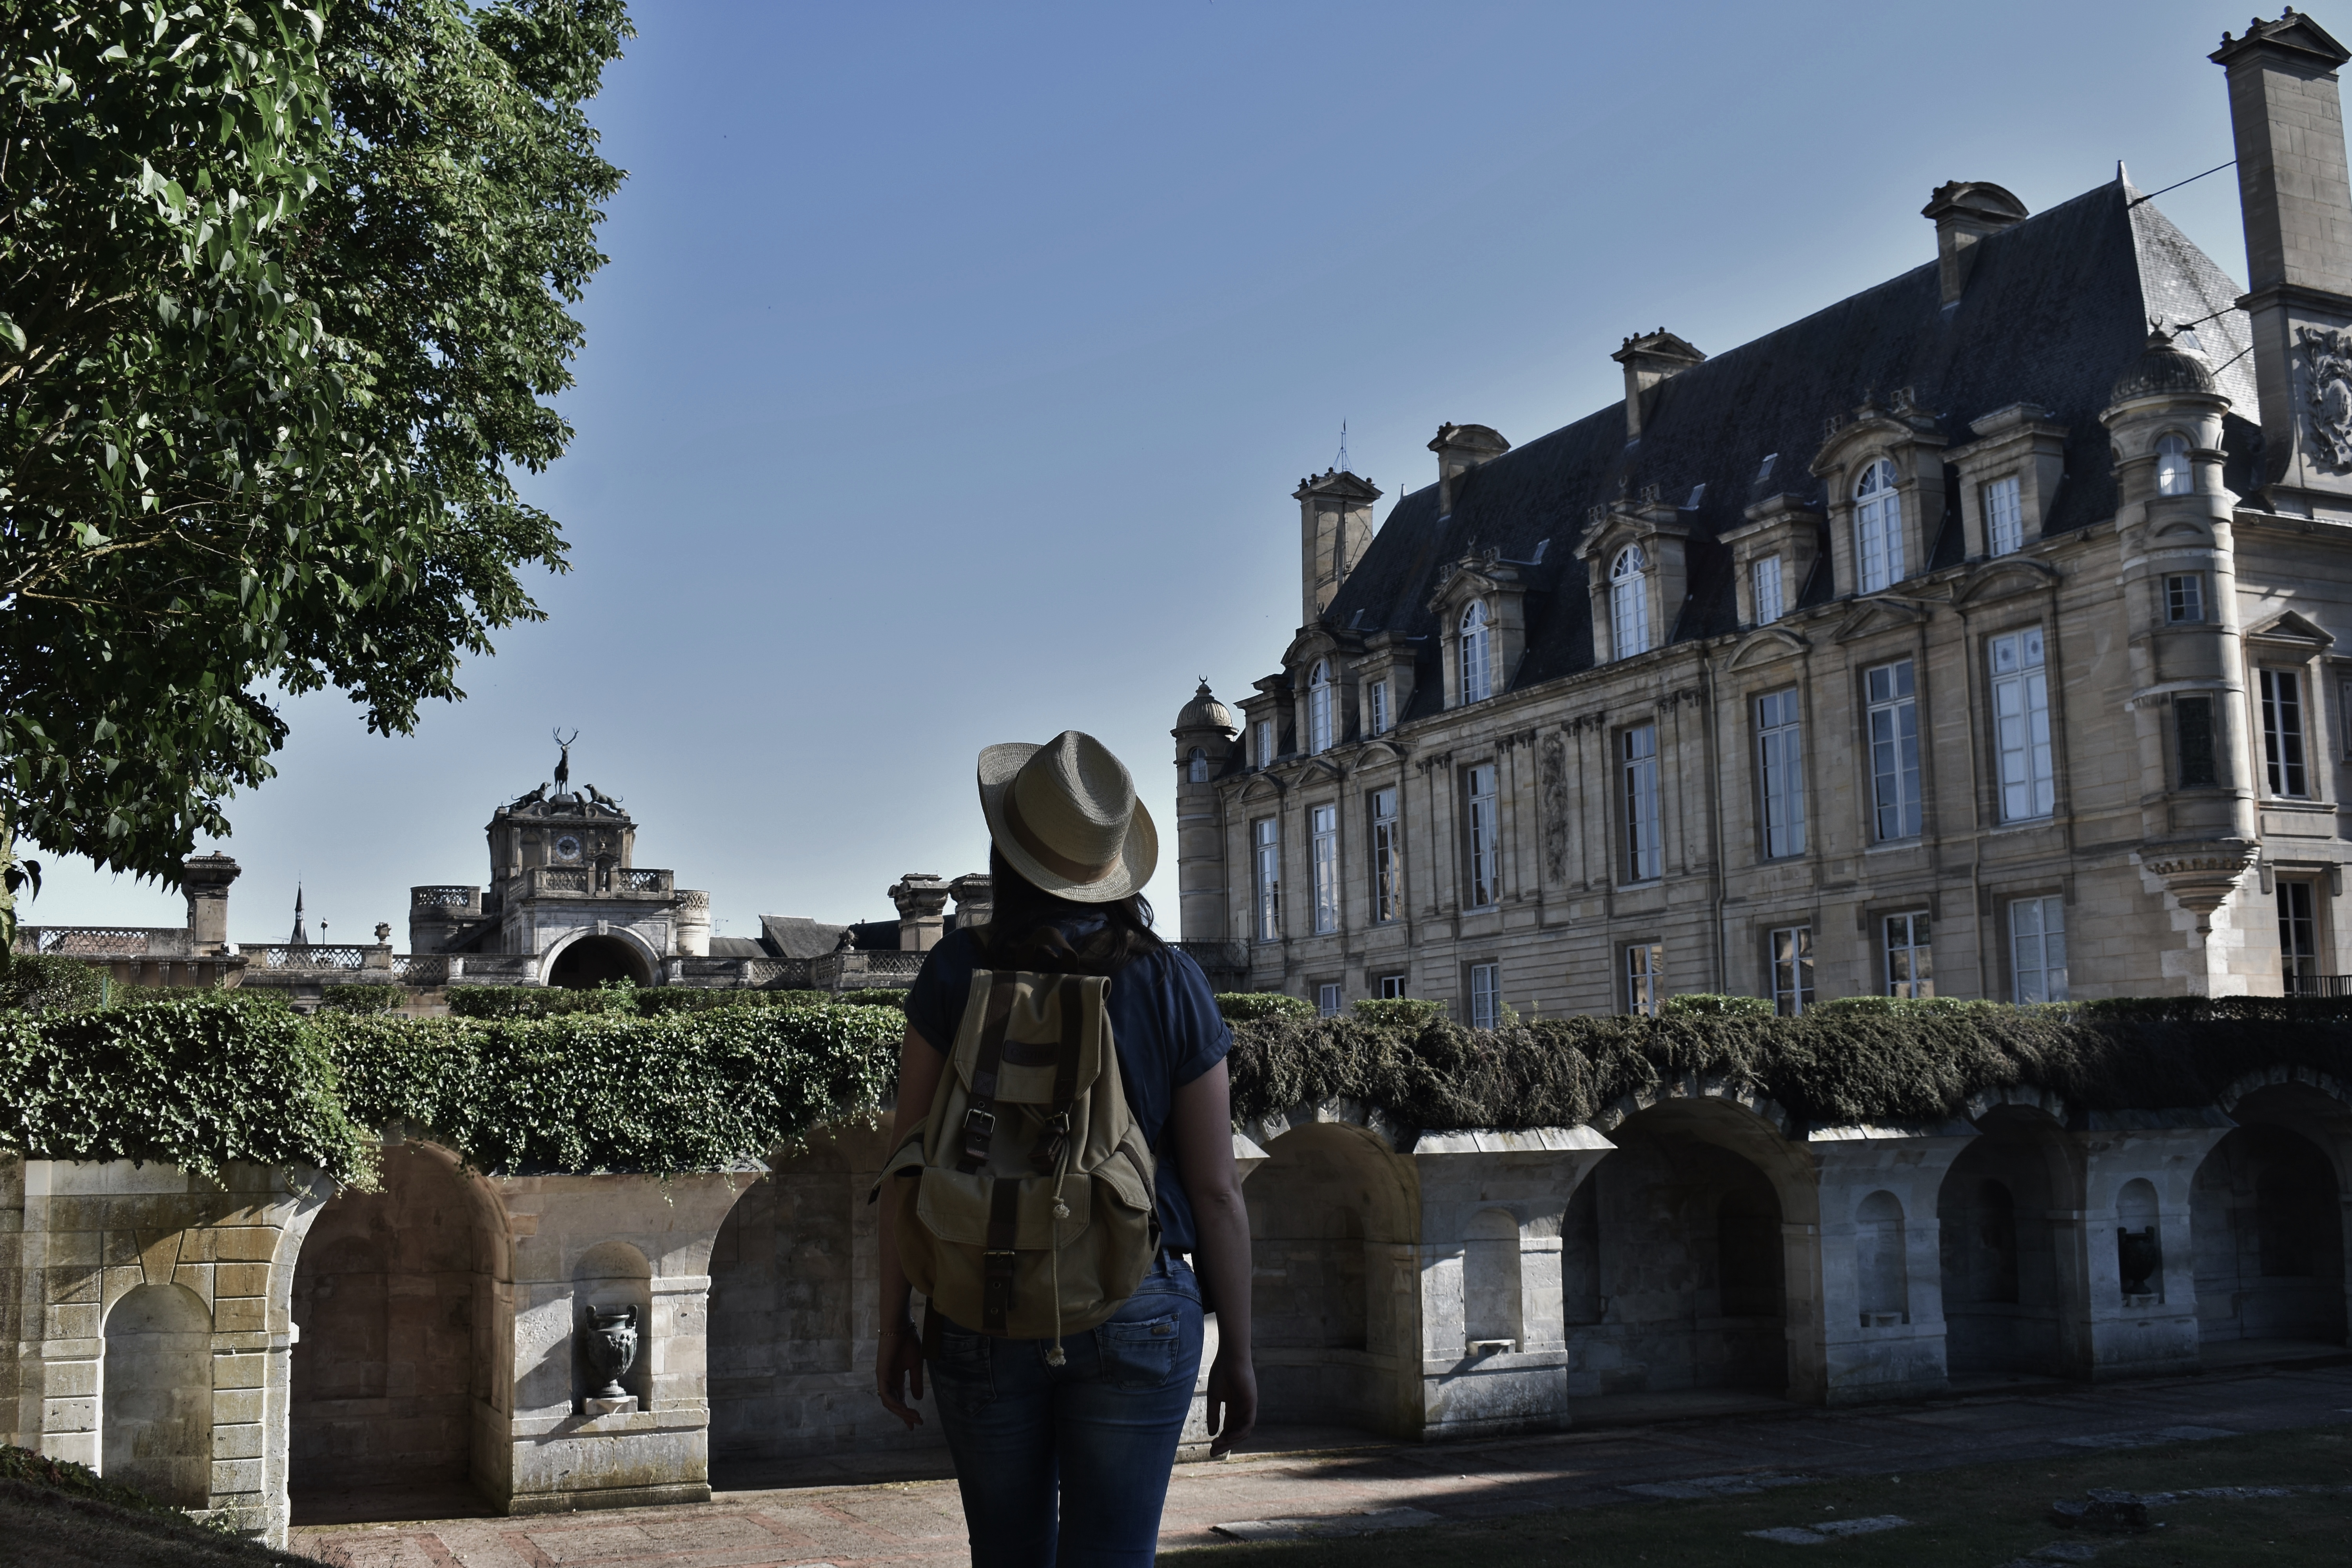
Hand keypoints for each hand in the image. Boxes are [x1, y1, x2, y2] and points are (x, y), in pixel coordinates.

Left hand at [875, 1326, 924, 1428]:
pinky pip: (886, 1395)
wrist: (900, 1327)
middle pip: (894, 1404)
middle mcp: (887, 1381)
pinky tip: (905, 1409)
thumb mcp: (915, 1365)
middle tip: (917, 1423)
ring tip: (915, 1417)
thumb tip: (918, 1399)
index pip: (900, 1400)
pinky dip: (895, 1403)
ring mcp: (883, 1378)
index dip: (906, 1413)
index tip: (915, 1424)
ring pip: (890, 1403)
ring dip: (902, 1412)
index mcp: (896, 1378)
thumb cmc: (908, 1342)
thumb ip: (916, 1382)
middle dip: (905, 1415)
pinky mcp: (881, 1374)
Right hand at [1203, 1343, 1256, 1457]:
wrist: (1230, 1357)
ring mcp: (1248, 1407)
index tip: (1209, 1447)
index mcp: (1233, 1407)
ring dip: (1230, 1441)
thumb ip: (1213, 1415)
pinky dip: (1239, 1433)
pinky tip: (1227, 1438)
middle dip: (1224, 1444)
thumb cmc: (1221, 1373)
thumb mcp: (1214, 1398)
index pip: (1229, 1428)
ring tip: (1217, 1446)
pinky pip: (1248, 1424)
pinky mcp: (1252, 1404)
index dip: (1221, 1439)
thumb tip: (1211, 1434)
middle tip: (1212, 1453)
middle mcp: (1242, 1409)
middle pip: (1235, 1433)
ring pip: (1242, 1431)